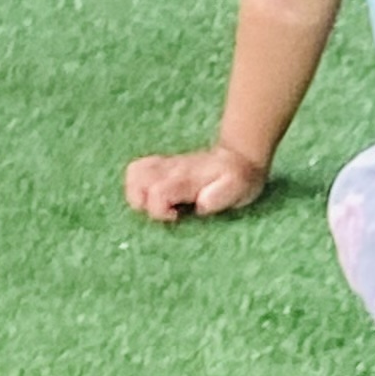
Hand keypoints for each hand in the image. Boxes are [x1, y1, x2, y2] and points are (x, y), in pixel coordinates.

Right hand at [124, 141, 267, 220]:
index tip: (176, 217)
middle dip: (142, 202)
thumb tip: (201, 204)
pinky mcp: (162, 165)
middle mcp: (172, 168)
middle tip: (165, 211)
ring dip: (136, 193)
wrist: (240, 158)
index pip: (157, 192)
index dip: (159, 210)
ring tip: (154, 205)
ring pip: (134, 172)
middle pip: (137, 180)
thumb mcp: (237, 189)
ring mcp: (165, 164)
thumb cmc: (239, 179)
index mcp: (187, 178)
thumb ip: (219, 196)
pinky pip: (137, 169)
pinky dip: (136, 185)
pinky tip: (151, 196)